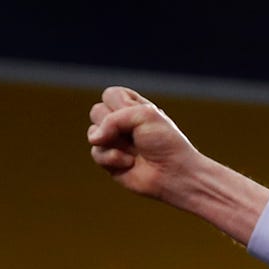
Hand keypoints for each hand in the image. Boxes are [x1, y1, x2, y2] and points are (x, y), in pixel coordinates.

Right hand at [86, 86, 268, 244]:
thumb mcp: (143, 116)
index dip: (121, 105)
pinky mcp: (110, 161)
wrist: (176, 173)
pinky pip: (96, 153)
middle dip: (115, 124)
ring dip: (116, 143)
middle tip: (137, 136)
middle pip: (96, 111)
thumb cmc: (165, 142)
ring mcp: (114, 142)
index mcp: (133, 107)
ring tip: (135, 151)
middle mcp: (121, 123)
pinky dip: (114, 159)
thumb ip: (113, 119)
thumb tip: (93, 139)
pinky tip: (130, 164)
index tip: (141, 116)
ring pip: (92, 133)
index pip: (111, 95)